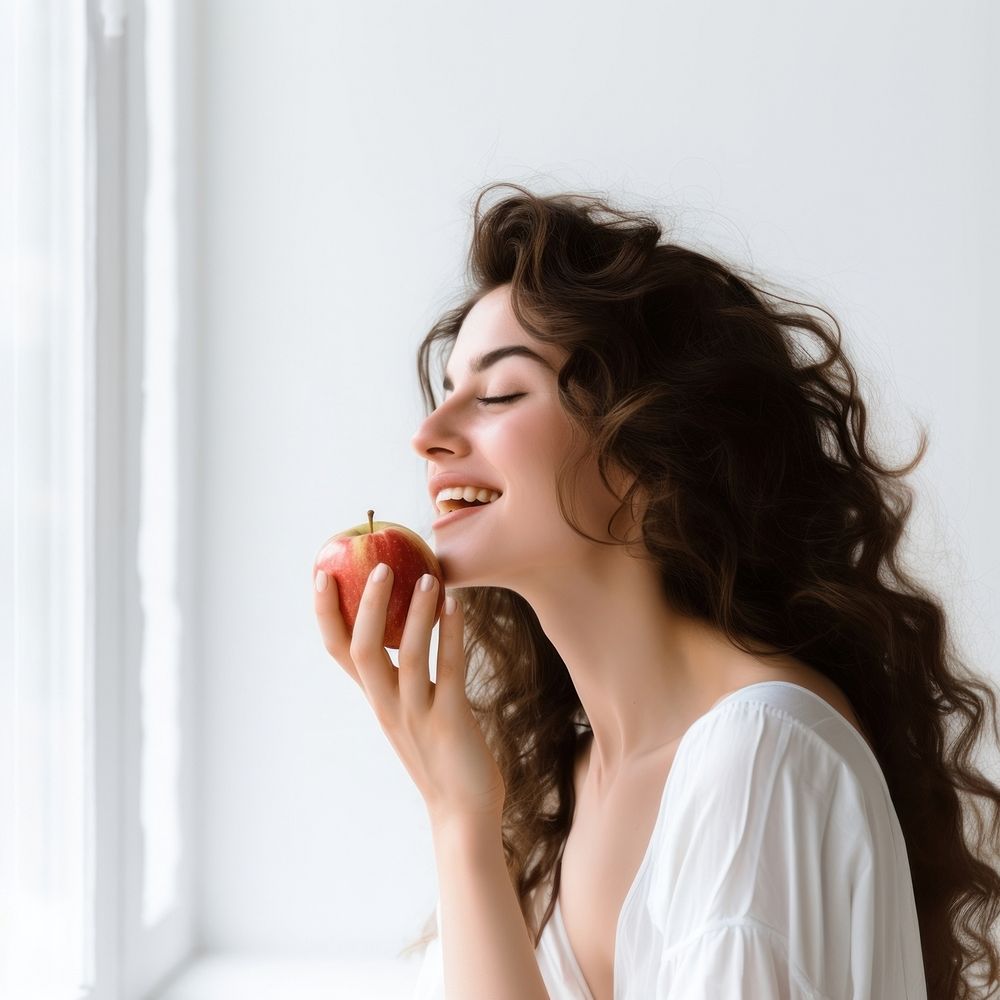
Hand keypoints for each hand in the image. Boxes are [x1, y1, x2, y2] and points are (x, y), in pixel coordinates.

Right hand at [313, 561, 505, 825]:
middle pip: (363, 650)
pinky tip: (457, 604)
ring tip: (428, 576)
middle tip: (380, 564)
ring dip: (417, 613)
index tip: (321, 572)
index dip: (325, 612)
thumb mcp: (411, 712)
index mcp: (376, 700)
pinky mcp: (450, 721)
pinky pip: (449, 669)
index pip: (338, 651)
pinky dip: (452, 634)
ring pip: (407, 656)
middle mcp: (388, 706)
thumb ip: (403, 677)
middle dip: (368, 605)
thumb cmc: (441, 755)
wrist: (464, 813)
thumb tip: (407, 628)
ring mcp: (417, 715)